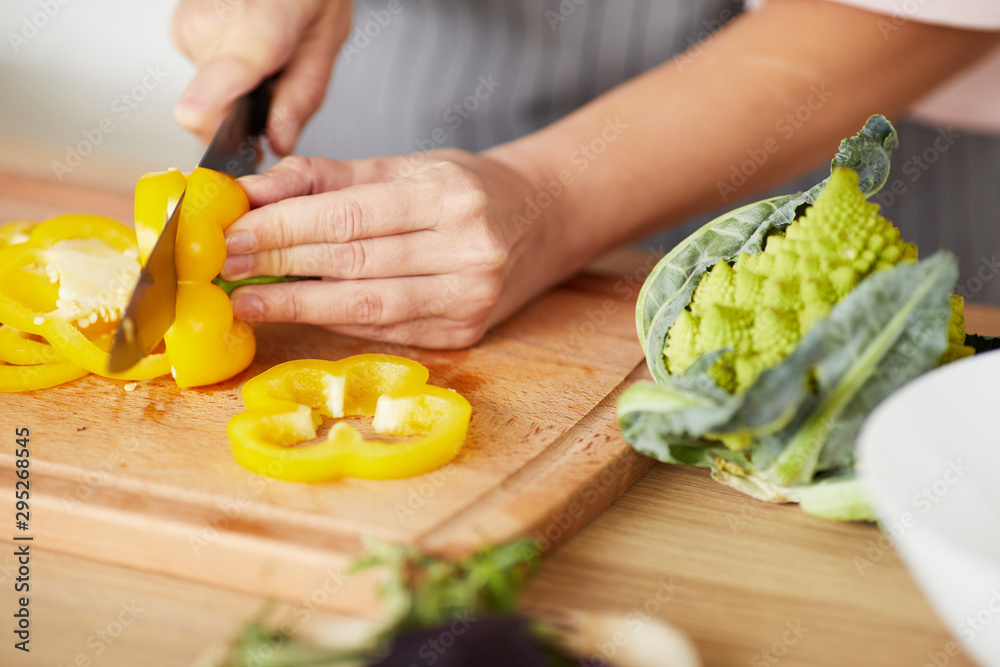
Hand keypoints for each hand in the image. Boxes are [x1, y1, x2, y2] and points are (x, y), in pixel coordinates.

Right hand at [170, 0, 350, 154]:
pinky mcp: (178, 29)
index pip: (209, 96)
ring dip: (239, 94)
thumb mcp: (327, 39)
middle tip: (280, 88)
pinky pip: (202, 75)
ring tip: (269, 57)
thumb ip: (302, 97)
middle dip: (246, 117)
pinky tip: (251, 49)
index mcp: (250, 32)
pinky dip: (228, 74)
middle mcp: (205, 29)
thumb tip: (277, 142)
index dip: (217, 127)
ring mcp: (185, 27)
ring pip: (207, 96)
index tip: (223, 139)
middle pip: (212, 113)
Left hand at [219, 151, 580, 348]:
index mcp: (451, 197)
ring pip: (368, 307)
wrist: (541, 220)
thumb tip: (255, 193)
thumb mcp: (405, 165)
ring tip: (249, 302)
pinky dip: (336, 322)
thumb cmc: (468, 188)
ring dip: (300, 306)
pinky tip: (299, 313)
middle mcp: (467, 251)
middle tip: (227, 267)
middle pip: (354, 263)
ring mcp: (470, 298)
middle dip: (281, 266)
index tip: (236, 233)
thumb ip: (329, 179)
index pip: (350, 217)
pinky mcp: (464, 332)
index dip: (286, 228)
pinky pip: (386, 329)